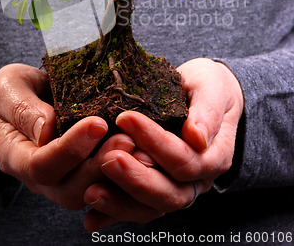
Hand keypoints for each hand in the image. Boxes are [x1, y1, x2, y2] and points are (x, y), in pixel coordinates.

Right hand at [0, 63, 135, 207]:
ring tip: (138, 147)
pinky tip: (142, 153)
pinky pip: (102, 184)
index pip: (41, 165)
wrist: (16, 100)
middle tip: (127, 140)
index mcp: (14, 156)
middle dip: (100, 165)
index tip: (97, 124)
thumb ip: (24, 109)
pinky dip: (123, 174)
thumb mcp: (10, 90)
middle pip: (69, 188)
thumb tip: (48, 128)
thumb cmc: (11, 92)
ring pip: (90, 192)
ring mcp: (60, 179)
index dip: (70, 148)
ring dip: (115, 173)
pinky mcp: (81, 173)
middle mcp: (38, 177)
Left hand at [83, 58, 243, 230]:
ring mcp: (176, 187)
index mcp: (214, 155)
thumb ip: (208, 110)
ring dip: (121, 202)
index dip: (155, 142)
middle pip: (169, 192)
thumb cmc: (207, 85)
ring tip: (92, 192)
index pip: (184, 159)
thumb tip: (197, 137)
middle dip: (136, 178)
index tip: (126, 118)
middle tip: (107, 159)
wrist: (203, 93)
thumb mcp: (212, 87)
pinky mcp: (155, 190)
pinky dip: (113, 215)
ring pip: (151, 207)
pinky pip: (136, 209)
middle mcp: (197, 179)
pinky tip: (90, 220)